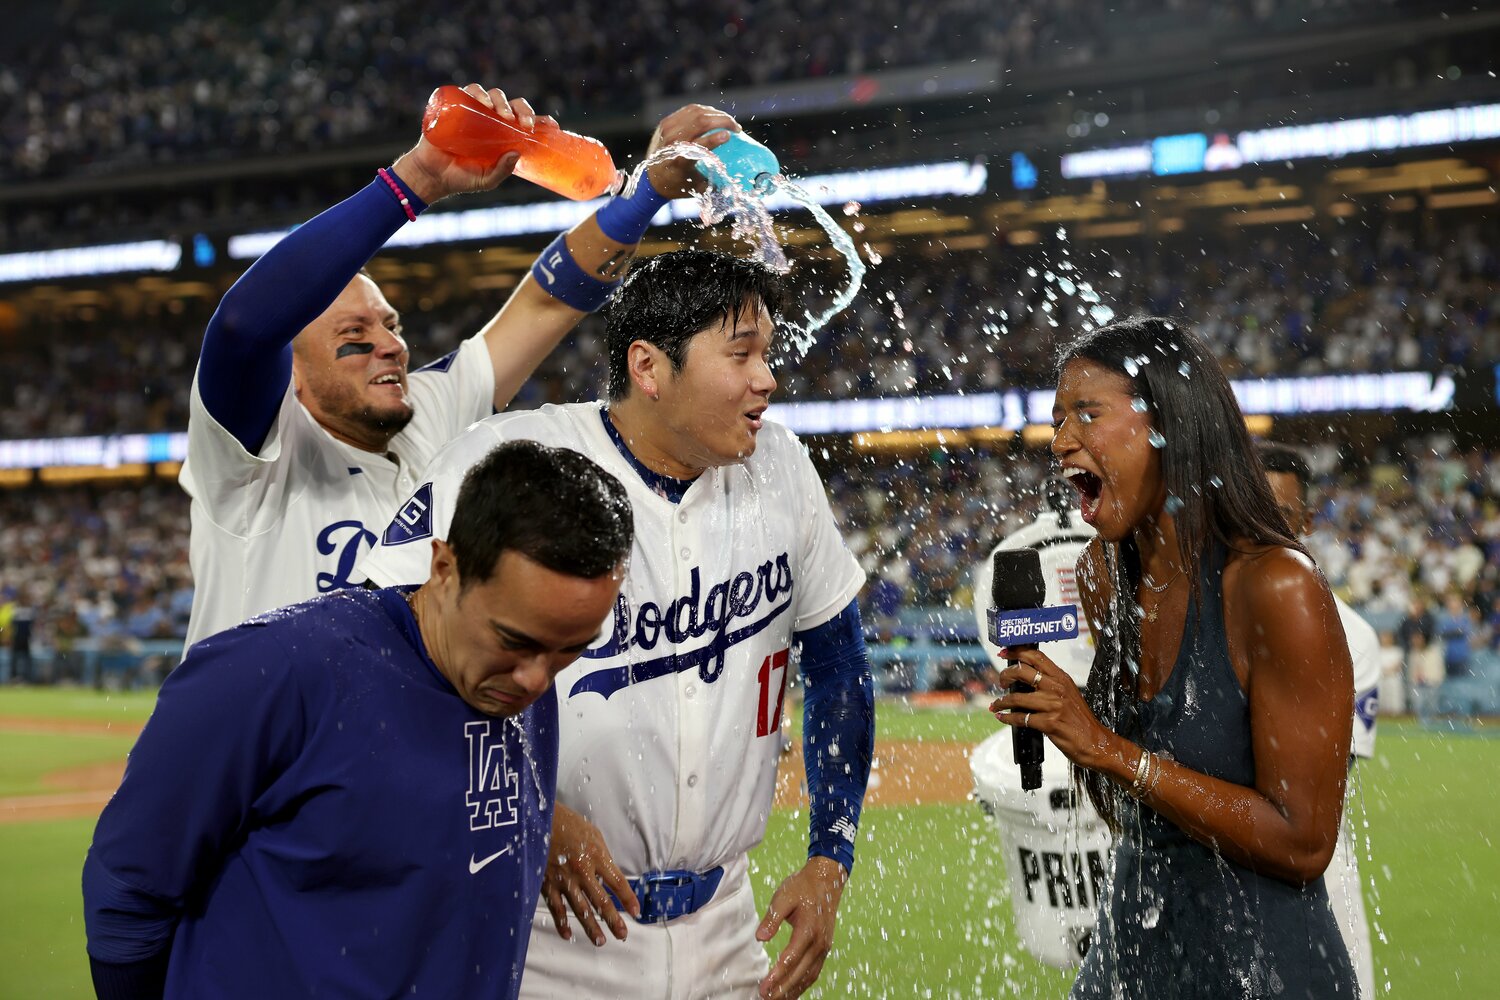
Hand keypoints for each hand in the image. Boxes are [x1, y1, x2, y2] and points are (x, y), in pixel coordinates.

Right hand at [391, 84, 557, 203]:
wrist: (431, 175)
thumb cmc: (461, 178)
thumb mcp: (487, 180)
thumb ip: (502, 171)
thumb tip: (516, 153)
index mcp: (503, 136)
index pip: (525, 121)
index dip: (541, 120)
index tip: (552, 125)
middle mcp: (491, 121)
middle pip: (512, 105)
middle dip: (522, 110)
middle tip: (523, 124)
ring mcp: (474, 112)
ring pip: (493, 94)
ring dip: (501, 100)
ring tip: (502, 114)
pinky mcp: (455, 106)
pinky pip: (468, 91)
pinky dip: (477, 91)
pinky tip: (482, 101)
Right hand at [541, 803, 639, 944]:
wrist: (538, 819)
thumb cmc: (567, 823)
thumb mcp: (592, 834)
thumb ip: (602, 856)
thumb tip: (610, 875)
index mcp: (596, 856)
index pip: (618, 882)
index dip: (628, 899)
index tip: (636, 912)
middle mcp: (582, 871)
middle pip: (602, 901)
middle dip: (614, 920)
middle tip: (623, 934)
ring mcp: (564, 880)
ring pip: (580, 909)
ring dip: (591, 927)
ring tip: (600, 941)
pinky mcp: (547, 884)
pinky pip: (556, 908)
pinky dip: (562, 923)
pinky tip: (568, 934)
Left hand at [644, 104, 741, 197]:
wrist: (651, 179)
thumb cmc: (677, 185)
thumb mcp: (695, 189)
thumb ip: (713, 183)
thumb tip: (733, 181)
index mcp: (679, 161)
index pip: (699, 145)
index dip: (716, 139)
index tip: (730, 136)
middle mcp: (671, 142)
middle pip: (701, 121)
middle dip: (723, 121)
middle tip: (736, 128)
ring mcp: (667, 129)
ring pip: (697, 112)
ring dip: (716, 114)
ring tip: (728, 121)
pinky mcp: (666, 122)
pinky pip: (690, 110)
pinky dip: (705, 111)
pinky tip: (715, 116)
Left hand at [755, 856, 846, 998]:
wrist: (826, 879)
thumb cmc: (802, 886)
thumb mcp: (783, 896)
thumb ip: (772, 918)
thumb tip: (760, 938)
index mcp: (809, 930)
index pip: (791, 959)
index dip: (777, 976)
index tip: (763, 987)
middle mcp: (819, 943)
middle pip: (800, 973)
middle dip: (783, 989)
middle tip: (765, 998)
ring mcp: (824, 947)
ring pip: (809, 976)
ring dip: (793, 990)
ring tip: (776, 999)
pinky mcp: (824, 948)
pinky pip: (814, 971)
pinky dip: (803, 984)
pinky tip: (792, 991)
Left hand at [989, 647, 1118, 769]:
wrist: (1095, 741)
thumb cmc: (1079, 719)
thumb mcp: (1068, 693)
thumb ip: (1051, 683)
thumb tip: (1026, 676)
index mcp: (1062, 678)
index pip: (1036, 656)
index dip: (1017, 652)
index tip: (1004, 652)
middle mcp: (1057, 688)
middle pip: (1023, 672)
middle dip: (1006, 675)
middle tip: (1001, 682)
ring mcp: (1053, 705)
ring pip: (1017, 698)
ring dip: (1002, 702)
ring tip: (996, 705)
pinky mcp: (1049, 723)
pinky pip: (1021, 718)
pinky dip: (1008, 718)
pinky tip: (1003, 718)